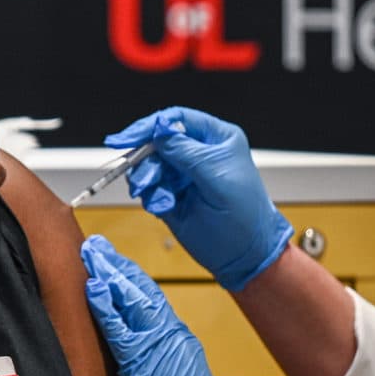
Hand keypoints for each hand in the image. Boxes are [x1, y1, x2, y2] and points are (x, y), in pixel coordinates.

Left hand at [81, 235, 242, 375]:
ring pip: (131, 300)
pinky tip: (95, 289)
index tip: (114, 263)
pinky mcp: (144, 362)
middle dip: (117, 266)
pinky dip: (107, 306)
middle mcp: (171, 335)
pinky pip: (120, 328)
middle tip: (96, 247)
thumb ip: (160, 364)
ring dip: (109, 275)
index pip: (150, 300)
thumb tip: (143, 361)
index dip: (130, 278)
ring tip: (92, 255)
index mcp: (178, 340)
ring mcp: (159, 346)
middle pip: (140, 291)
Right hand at [105, 107, 291, 291]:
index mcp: (216, 139)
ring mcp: (183, 174)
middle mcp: (197, 153)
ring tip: (158, 197)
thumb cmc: (245, 214)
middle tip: (142, 178)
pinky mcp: (171, 195)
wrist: (244, 255)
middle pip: (157, 142)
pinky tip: (164, 207)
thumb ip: (187, 153)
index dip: (151, 125)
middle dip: (145, 159)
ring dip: (146, 179)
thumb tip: (160, 132)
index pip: (178, 119)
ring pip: (149, 165)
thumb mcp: (218, 178)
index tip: (129, 137)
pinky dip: (150, 196)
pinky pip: (149, 188)